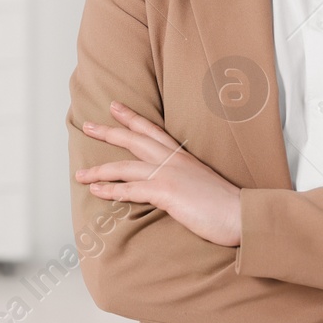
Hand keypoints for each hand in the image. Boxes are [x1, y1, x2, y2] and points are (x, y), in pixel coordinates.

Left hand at [74, 100, 243, 246]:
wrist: (242, 214)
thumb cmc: (226, 205)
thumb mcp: (202, 184)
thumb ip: (184, 180)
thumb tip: (171, 187)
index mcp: (182, 156)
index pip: (152, 130)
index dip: (132, 117)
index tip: (115, 107)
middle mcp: (173, 160)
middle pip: (134, 139)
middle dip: (108, 132)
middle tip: (87, 126)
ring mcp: (168, 174)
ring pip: (125, 166)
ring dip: (99, 169)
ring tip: (80, 174)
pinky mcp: (166, 192)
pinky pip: (131, 189)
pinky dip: (111, 190)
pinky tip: (97, 190)